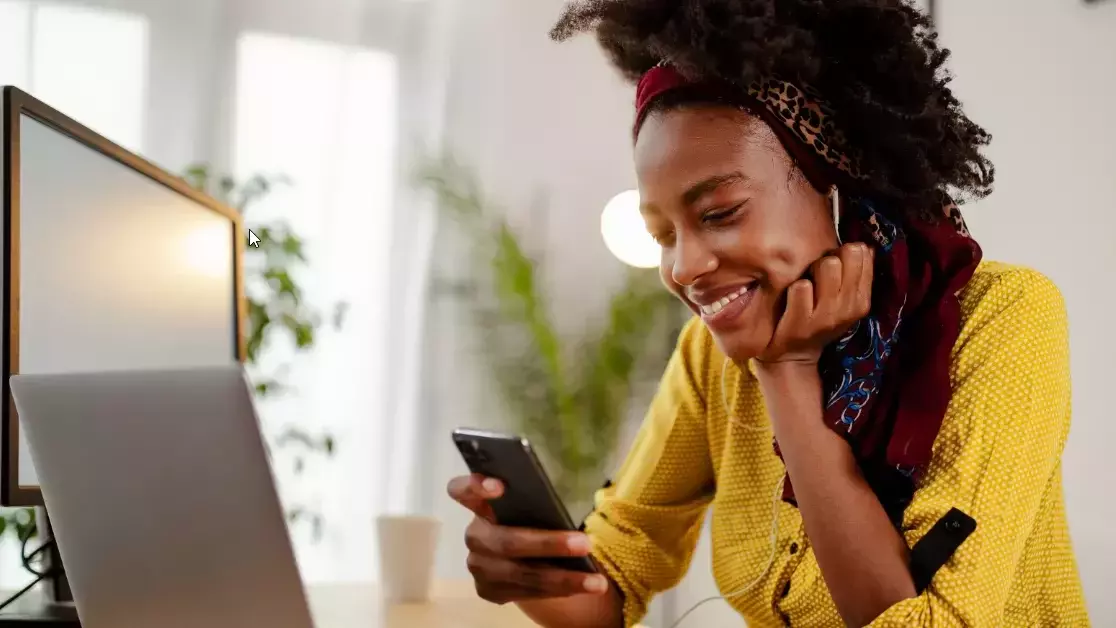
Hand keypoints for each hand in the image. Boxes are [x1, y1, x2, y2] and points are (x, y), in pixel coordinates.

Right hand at [446, 474, 610, 603]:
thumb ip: (538, 503)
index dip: (475, 486)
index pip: (462, 490)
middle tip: (584, 543)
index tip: (500, 487)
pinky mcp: (488, 591)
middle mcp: (475, 535)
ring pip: (520, 574)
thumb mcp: (535, 507)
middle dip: (547, 544)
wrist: (531, 558)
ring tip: (596, 580)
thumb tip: (565, 505)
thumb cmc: (536, 520)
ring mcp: (479, 566)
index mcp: (481, 503)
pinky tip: (585, 586)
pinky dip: (559, 590)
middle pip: (505, 541)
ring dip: (563, 577)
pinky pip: (526, 593)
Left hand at [757, 242, 873, 365]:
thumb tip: (866, 246)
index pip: (863, 253)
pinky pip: (802, 286)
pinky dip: (793, 288)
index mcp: (862, 301)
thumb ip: (855, 276)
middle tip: (815, 274)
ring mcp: (826, 317)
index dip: (843, 252)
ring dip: (811, 269)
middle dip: (827, 257)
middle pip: (846, 254)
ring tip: (804, 285)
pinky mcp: (801, 323)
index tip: (833, 266)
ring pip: (828, 265)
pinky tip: (790, 298)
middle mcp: (849, 308)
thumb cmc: (816, 321)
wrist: (792, 358)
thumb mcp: (843, 303)